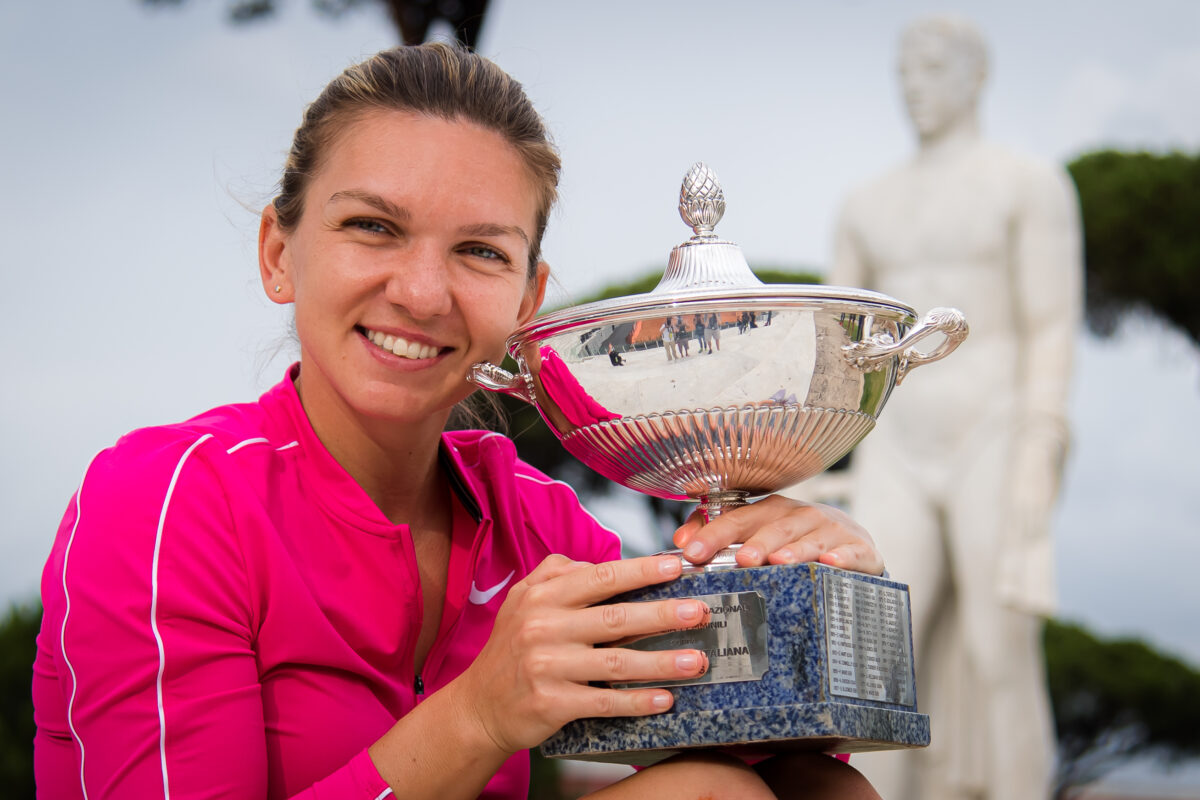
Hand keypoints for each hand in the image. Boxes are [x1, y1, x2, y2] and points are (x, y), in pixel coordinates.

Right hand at [452, 554, 710, 754]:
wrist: (479, 706)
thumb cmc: (511, 649)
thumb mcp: (523, 600)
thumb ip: (557, 573)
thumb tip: (600, 560)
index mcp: (543, 596)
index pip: (600, 577)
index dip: (640, 571)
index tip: (677, 567)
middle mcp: (543, 627)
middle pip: (615, 618)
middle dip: (664, 614)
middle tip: (700, 612)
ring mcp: (547, 666)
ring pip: (616, 662)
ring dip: (662, 662)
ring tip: (696, 661)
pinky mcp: (551, 703)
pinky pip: (604, 700)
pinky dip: (637, 701)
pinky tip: (665, 698)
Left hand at [672, 495, 883, 575]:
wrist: (853, 545)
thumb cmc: (795, 541)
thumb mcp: (758, 532)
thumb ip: (717, 533)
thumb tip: (680, 539)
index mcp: (770, 511)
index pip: (738, 518)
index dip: (714, 533)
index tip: (691, 552)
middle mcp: (800, 516)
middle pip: (775, 526)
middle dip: (757, 542)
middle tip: (740, 559)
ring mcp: (831, 532)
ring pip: (811, 539)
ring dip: (795, 549)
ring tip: (779, 562)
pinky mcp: (860, 550)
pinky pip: (852, 553)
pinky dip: (843, 558)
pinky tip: (831, 565)